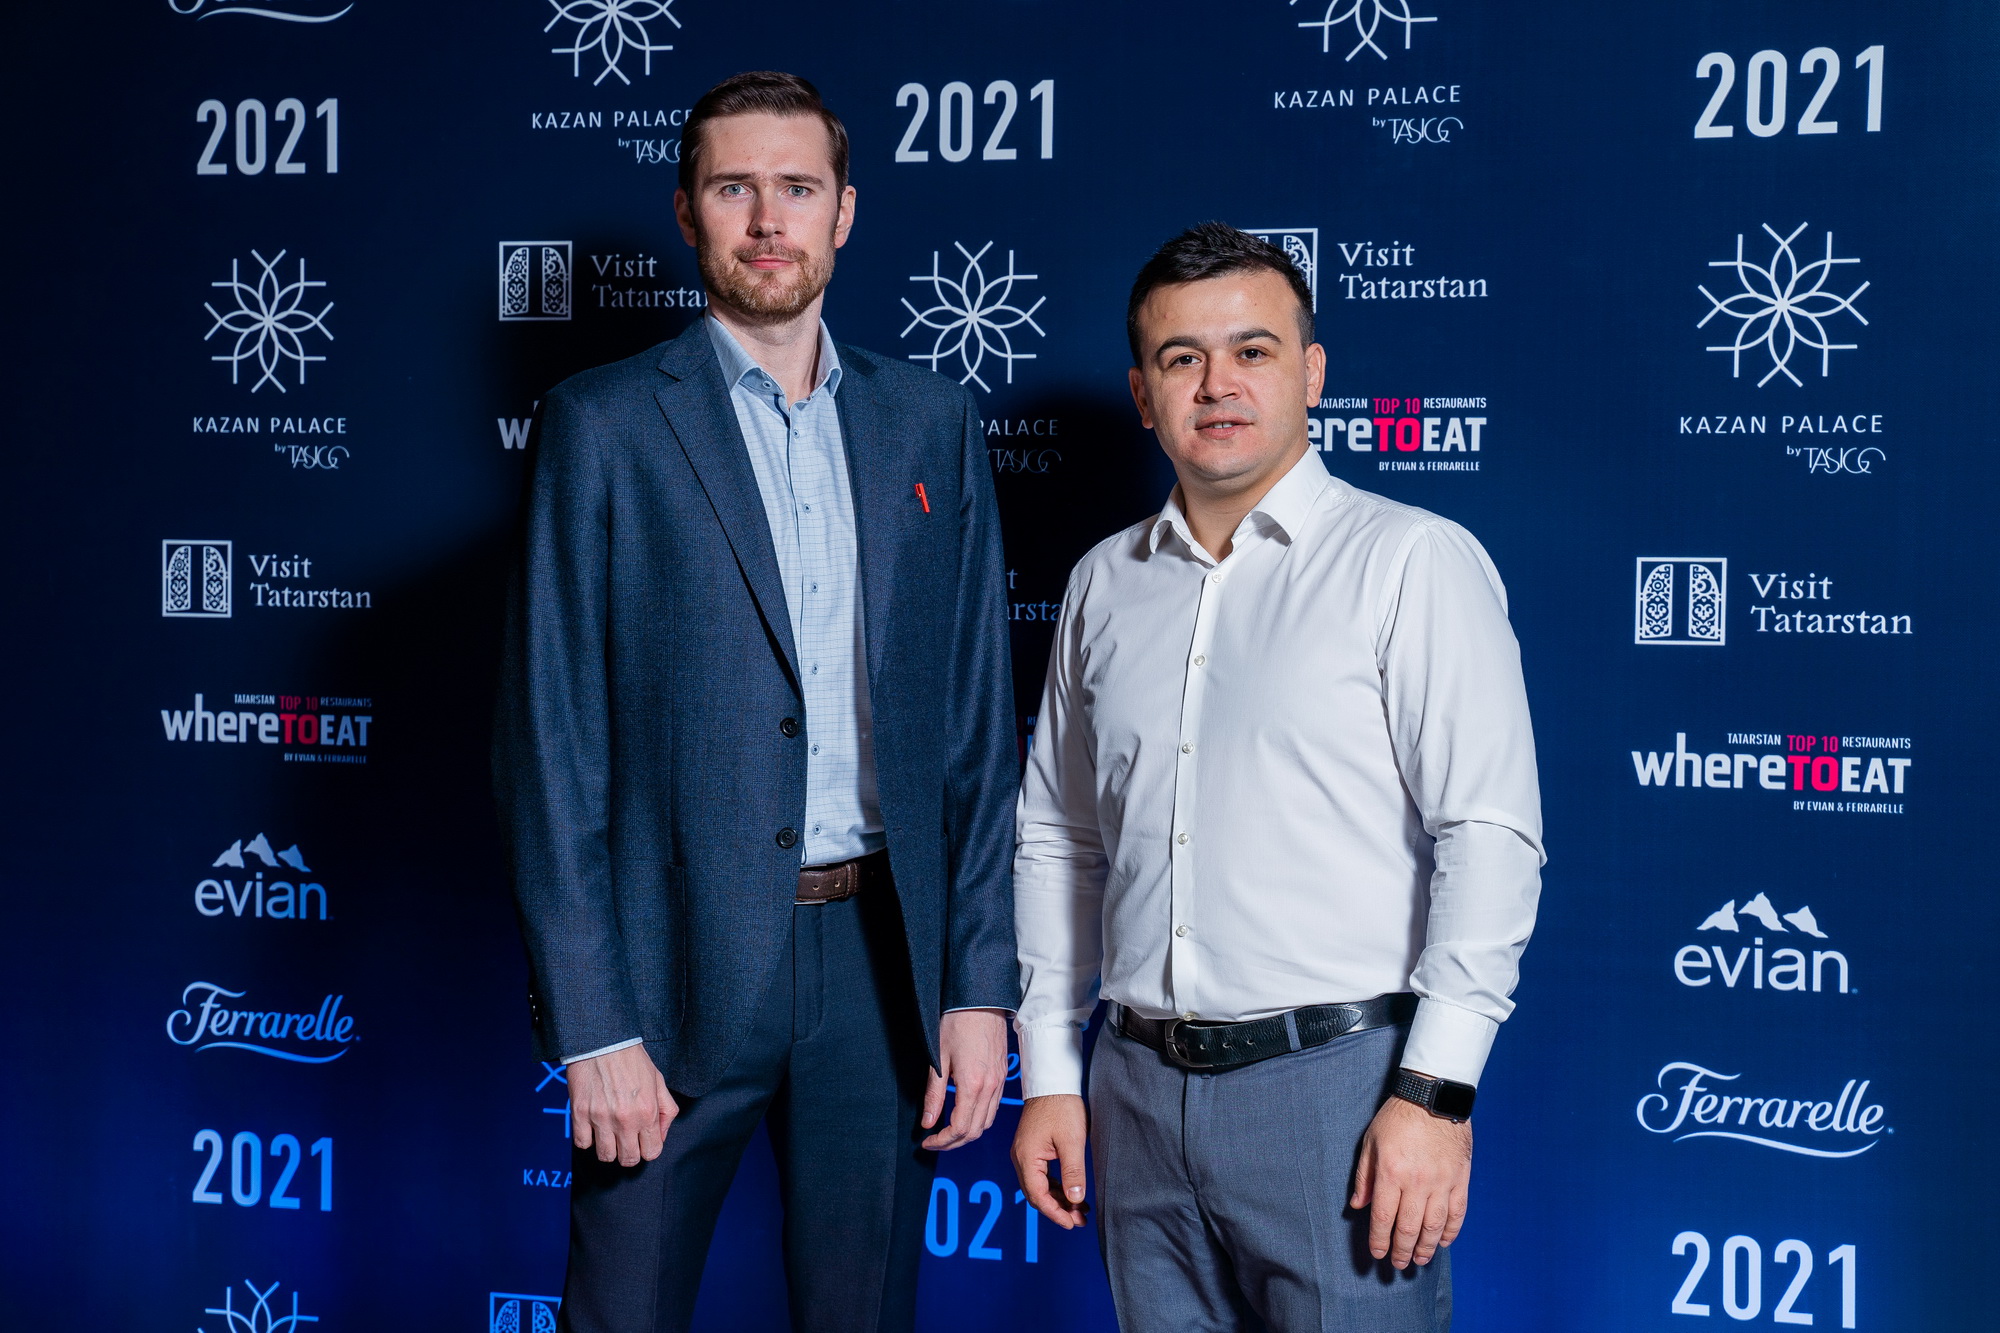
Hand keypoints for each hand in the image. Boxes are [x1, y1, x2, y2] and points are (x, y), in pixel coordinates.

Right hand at [568, 1044, 676, 1166]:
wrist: (603, 1041)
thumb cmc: (632, 1059)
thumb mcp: (658, 1082)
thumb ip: (665, 1111)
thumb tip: (661, 1135)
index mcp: (647, 1112)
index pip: (652, 1152)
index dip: (648, 1149)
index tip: (643, 1141)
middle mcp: (625, 1120)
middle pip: (628, 1159)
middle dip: (629, 1153)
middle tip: (626, 1140)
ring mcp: (601, 1118)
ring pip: (605, 1156)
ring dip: (608, 1148)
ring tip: (609, 1133)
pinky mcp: (580, 1114)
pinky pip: (582, 1143)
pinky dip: (587, 1139)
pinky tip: (592, 1126)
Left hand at [921, 1009, 1008, 1149]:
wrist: (981, 1001)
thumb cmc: (958, 1022)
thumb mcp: (938, 1058)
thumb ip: (934, 1094)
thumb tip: (928, 1122)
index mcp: (972, 1084)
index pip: (959, 1128)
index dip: (942, 1141)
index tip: (928, 1141)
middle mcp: (990, 1088)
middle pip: (974, 1131)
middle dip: (953, 1143)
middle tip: (935, 1141)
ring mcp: (999, 1082)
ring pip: (986, 1123)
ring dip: (967, 1134)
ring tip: (947, 1132)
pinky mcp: (1001, 1076)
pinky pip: (993, 1109)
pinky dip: (979, 1120)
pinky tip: (964, 1115)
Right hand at [1010, 1094, 1088, 1229]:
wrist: (1053, 1082)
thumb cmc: (1062, 1107)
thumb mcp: (1072, 1141)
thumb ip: (1073, 1172)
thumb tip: (1075, 1200)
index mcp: (1027, 1157)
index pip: (1038, 1195)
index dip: (1055, 1213)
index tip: (1071, 1224)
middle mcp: (1020, 1158)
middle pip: (1036, 1194)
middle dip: (1058, 1209)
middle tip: (1079, 1220)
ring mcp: (1024, 1154)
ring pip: (1039, 1186)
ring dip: (1058, 1200)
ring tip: (1079, 1210)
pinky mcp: (1031, 1149)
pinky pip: (1041, 1176)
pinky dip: (1055, 1187)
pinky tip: (1071, 1193)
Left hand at [1349, 1089, 1471, 1268]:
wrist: (1433, 1096)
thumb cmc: (1398, 1117)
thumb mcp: (1371, 1142)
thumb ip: (1365, 1176)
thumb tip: (1358, 1205)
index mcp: (1391, 1173)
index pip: (1384, 1217)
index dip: (1380, 1240)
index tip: (1378, 1253)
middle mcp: (1417, 1182)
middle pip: (1409, 1227)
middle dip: (1402, 1249)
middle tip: (1398, 1263)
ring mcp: (1442, 1182)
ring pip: (1435, 1226)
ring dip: (1427, 1247)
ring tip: (1420, 1259)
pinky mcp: (1460, 1179)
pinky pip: (1457, 1213)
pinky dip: (1451, 1231)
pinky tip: (1444, 1241)